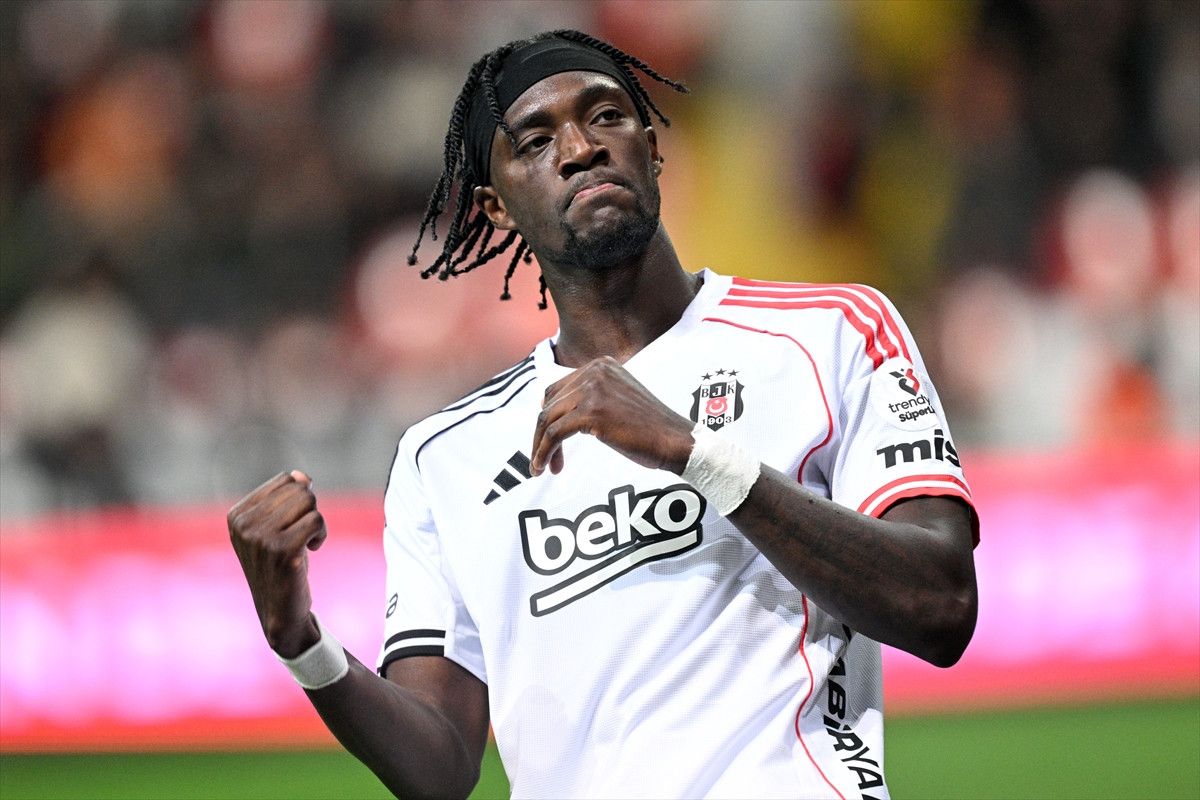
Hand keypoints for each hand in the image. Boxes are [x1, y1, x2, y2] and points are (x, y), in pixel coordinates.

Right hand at [227, 470, 325, 657]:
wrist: (280, 610)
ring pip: (309, 502)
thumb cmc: (282, 564)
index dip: (299, 500)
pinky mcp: (282, 551)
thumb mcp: (280, 527)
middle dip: (310, 510)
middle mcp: (244, 525)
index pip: (285, 480)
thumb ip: (288, 497)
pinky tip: (312, 550)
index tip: (291, 525)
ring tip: (306, 543)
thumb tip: (302, 475)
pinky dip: (321, 534)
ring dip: (316, 523)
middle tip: (302, 535)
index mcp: (237, 515)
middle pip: (298, 489)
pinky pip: (316, 521)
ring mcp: (261, 538)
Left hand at [531, 356, 694, 475]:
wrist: (675, 440)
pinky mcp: (591, 413)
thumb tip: (556, 414)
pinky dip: (544, 451)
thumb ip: (592, 398)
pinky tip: (545, 467)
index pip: (558, 389)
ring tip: (542, 467)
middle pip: (549, 403)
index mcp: (601, 365)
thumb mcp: (618, 400)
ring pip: (547, 419)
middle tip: (542, 457)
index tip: (546, 439)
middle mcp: (595, 371)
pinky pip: (554, 433)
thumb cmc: (651, 429)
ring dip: (540, 446)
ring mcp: (593, 390)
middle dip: (541, 433)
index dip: (548, 416)